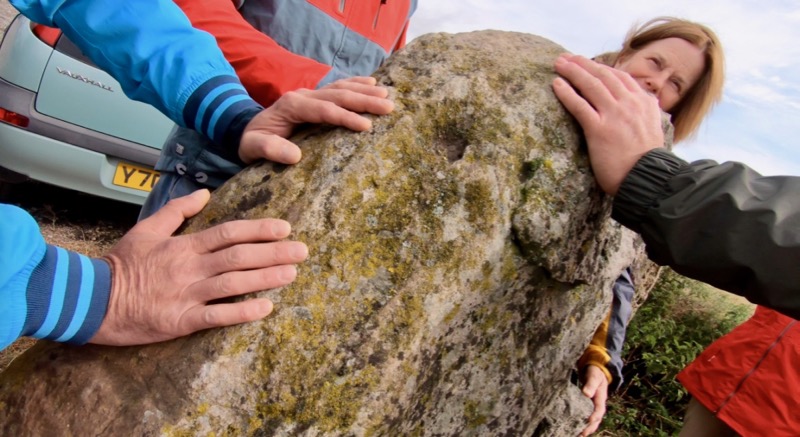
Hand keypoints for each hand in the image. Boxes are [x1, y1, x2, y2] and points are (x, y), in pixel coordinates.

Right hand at [90, 189, 307, 345]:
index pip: (228, 233)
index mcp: (184, 246)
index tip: (284, 228)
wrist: (92, 299)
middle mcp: (189, 268)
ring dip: (265, 278)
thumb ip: (177, 210)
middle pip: (238, 257)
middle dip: (273, 252)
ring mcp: (185, 295)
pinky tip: (266, 308)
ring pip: (232, 284)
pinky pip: (216, 316)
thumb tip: (205, 192)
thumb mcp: (146, 229)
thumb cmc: (121, 264)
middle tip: (303, 250)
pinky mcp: (179, 321)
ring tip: (291, 274)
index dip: (258, 230)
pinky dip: (241, 313)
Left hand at [238, 76, 394, 163]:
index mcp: (290, 106)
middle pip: (337, 95)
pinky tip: (373, 82)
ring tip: (387, 95)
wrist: (245, 130)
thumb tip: (294, 156)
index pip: (323, 110)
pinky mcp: (314, 97)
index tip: (366, 126)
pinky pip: (338, 87)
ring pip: (341, 88)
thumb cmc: (250, 142)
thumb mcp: (252, 148)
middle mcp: (302, 96)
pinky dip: (356, 83)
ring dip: (365, 90)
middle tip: (388, 107)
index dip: (344, 117)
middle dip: (364, 100)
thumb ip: (269, 149)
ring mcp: (309, 94)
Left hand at [552, 54, 663, 194]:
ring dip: (573, 71)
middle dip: (583, 64)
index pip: (621, 77)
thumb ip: (646, 114)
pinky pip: (580, 105)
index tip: (587, 63)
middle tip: (566, 58)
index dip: (601, 68)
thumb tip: (645, 102)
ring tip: (559, 63)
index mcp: (644, 103)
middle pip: (603, 75)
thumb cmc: (647, 162)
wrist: (648, 179)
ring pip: (591, 85)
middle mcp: (630, 104)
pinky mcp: (600, 129)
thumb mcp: (653, 129)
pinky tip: (556, 84)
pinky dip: (567, 93)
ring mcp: (615, 115)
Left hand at [579, 365, 609, 435]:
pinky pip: (585, 417)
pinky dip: (581, 424)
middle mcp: (598, 405)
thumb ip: (590, 384)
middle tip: (582, 434)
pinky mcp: (587, 407)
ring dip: (586, 429)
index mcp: (601, 398)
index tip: (589, 420)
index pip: (599, 409)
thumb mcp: (594, 376)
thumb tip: (586, 393)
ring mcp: (593, 407)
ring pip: (592, 421)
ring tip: (578, 435)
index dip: (595, 415)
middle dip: (590, 427)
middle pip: (596, 419)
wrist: (595, 372)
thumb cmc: (595, 373)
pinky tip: (574, 429)